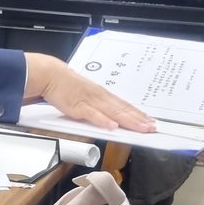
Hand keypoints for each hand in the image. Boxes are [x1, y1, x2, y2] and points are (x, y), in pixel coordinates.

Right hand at [23, 54, 154, 132]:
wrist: (51, 76)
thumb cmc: (67, 86)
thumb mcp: (87, 94)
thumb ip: (98, 105)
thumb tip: (110, 117)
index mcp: (103, 95)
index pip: (125, 105)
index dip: (139, 114)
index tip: (150, 121)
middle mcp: (100, 97)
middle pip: (123, 110)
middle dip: (139, 120)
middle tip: (152, 128)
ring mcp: (91, 102)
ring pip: (113, 113)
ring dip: (128, 121)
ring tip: (141, 128)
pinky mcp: (78, 107)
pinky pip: (93, 115)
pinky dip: (104, 121)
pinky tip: (113, 126)